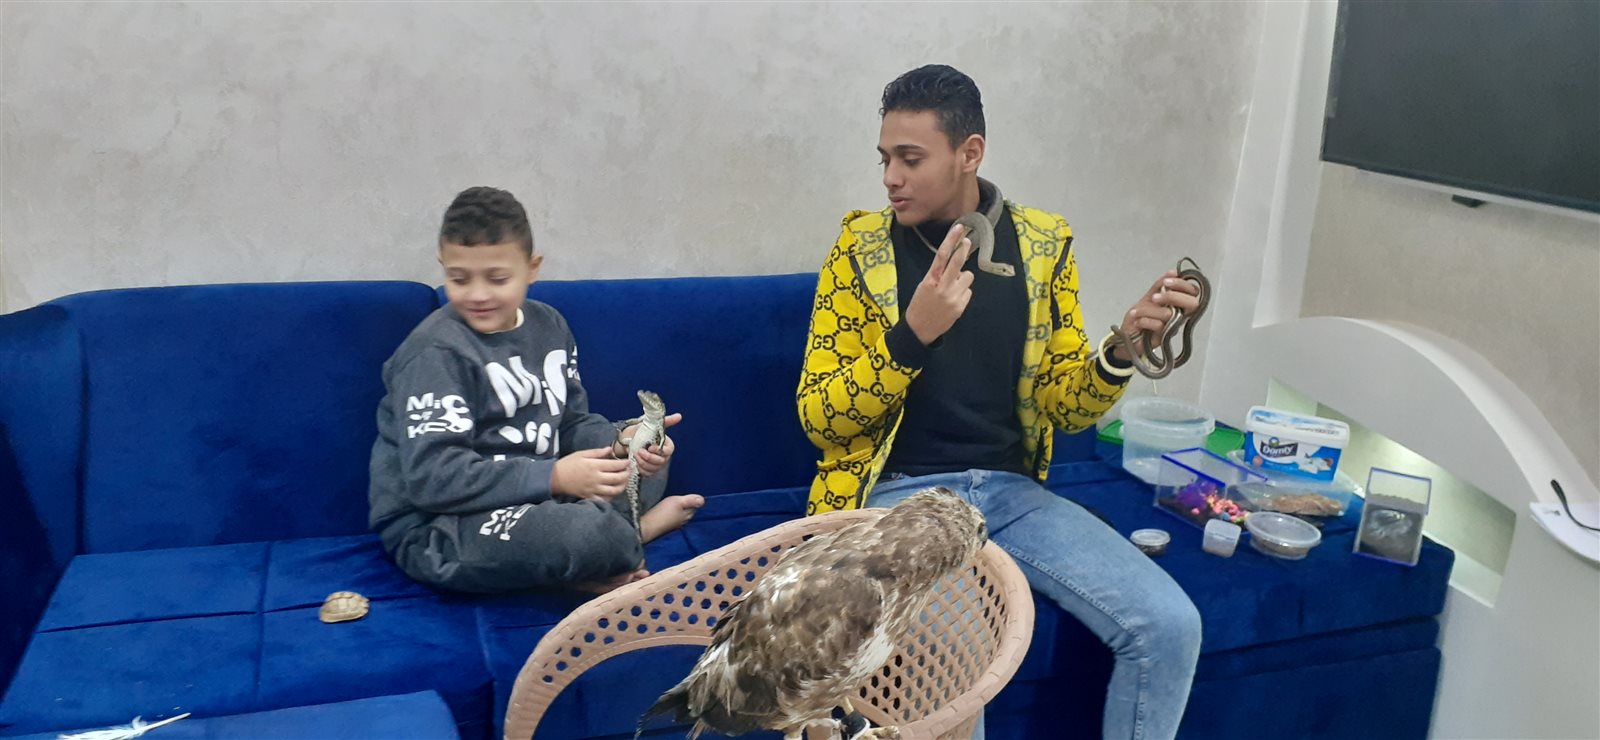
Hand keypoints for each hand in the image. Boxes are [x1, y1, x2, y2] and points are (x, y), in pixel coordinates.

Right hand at [550, 447, 630, 499]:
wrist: (555, 478)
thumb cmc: (568, 464)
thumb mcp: (582, 454)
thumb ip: (598, 452)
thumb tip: (610, 450)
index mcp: (594, 466)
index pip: (615, 465)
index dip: (625, 463)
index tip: (628, 462)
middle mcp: (596, 478)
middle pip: (618, 478)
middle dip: (627, 474)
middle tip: (629, 471)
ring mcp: (593, 489)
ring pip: (614, 490)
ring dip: (622, 486)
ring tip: (624, 481)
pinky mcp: (590, 497)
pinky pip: (605, 499)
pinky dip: (612, 496)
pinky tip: (613, 491)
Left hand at [618, 414, 681, 476]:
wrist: (629, 439)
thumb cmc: (642, 431)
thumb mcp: (652, 424)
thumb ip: (666, 421)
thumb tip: (679, 416)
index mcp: (667, 445)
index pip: (669, 451)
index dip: (659, 451)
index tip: (650, 447)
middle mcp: (664, 456)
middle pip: (661, 461)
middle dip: (649, 457)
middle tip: (639, 451)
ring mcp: (657, 464)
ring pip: (654, 468)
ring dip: (643, 462)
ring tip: (636, 454)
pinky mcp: (649, 470)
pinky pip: (648, 473)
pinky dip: (641, 468)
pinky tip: (636, 461)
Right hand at [903, 224, 974, 345]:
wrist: (919, 329)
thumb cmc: (920, 305)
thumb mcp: (924, 286)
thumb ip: (939, 275)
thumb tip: (955, 265)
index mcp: (930, 280)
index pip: (941, 255)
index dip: (951, 240)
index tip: (958, 228)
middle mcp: (942, 287)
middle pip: (957, 262)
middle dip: (963, 249)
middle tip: (967, 240)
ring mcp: (953, 297)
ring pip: (968, 277)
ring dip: (963, 279)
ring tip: (953, 288)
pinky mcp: (960, 306)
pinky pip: (968, 291)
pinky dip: (963, 293)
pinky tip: (953, 300)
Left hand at [1113, 270, 1202, 361]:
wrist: (1126, 337)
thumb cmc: (1139, 318)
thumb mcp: (1147, 298)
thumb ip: (1159, 286)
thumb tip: (1174, 271)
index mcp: (1178, 304)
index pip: (1193, 291)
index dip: (1182, 284)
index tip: (1167, 281)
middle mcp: (1180, 315)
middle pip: (1192, 303)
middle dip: (1173, 296)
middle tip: (1155, 297)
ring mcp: (1174, 327)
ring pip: (1169, 313)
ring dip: (1147, 310)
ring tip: (1136, 313)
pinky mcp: (1165, 337)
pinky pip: (1159, 325)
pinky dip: (1144, 321)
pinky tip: (1138, 323)